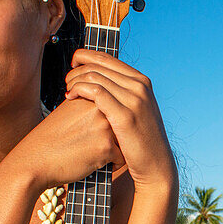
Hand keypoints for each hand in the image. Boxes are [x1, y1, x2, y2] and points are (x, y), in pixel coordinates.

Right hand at [6, 93, 122, 188]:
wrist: (34, 161)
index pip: (113, 109)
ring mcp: (104, 126)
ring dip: (114, 149)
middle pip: (120, 124)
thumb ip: (88, 105)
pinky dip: (112, 164)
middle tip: (91, 144)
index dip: (105, 124)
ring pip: (123, 140)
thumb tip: (109, 107)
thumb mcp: (68, 112)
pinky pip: (121, 157)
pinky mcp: (105, 146)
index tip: (90, 133)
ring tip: (93, 153)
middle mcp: (99, 108)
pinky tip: (95, 163)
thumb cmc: (50, 140)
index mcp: (90, 97)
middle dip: (113, 135)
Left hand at [62, 49, 176, 195]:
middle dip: (76, 69)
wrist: (156, 166)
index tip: (73, 68)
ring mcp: (134, 99)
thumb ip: (122, 94)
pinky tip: (70, 98)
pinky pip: (95, 91)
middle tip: (66, 82)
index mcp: (141, 81)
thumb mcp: (136, 111)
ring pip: (94, 75)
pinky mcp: (124, 115)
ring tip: (67, 92)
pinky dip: (78, 90)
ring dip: (75, 80)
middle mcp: (139, 86)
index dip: (84, 58)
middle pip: (98, 64)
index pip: (107, 58)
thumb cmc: (140, 142)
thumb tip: (100, 82)